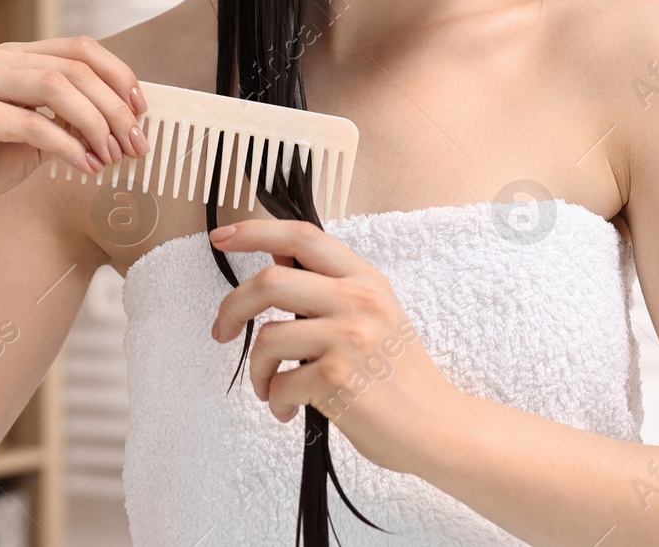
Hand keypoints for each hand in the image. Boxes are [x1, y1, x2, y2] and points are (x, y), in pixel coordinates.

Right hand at [0, 36, 149, 223]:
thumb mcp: (40, 135)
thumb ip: (73, 119)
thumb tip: (125, 120)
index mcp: (16, 56)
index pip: (80, 48)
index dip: (118, 75)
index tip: (142, 110)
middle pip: (75, 68)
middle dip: (114, 108)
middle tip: (136, 144)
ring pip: (56, 87)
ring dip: (95, 124)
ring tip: (111, 157)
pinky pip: (32, 123)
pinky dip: (67, 146)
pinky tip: (85, 167)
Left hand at [208, 219, 460, 474]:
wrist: (436, 426)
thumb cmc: (400, 375)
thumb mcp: (374, 314)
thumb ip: (329, 286)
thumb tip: (277, 258)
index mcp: (365, 280)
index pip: (303, 236)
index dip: (255, 232)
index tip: (222, 238)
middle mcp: (358, 301)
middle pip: (271, 281)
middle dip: (232, 307)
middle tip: (222, 331)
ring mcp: (349, 338)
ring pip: (267, 338)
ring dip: (256, 370)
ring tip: (268, 387)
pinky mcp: (338, 379)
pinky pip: (280, 383)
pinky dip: (274, 401)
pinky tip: (289, 410)